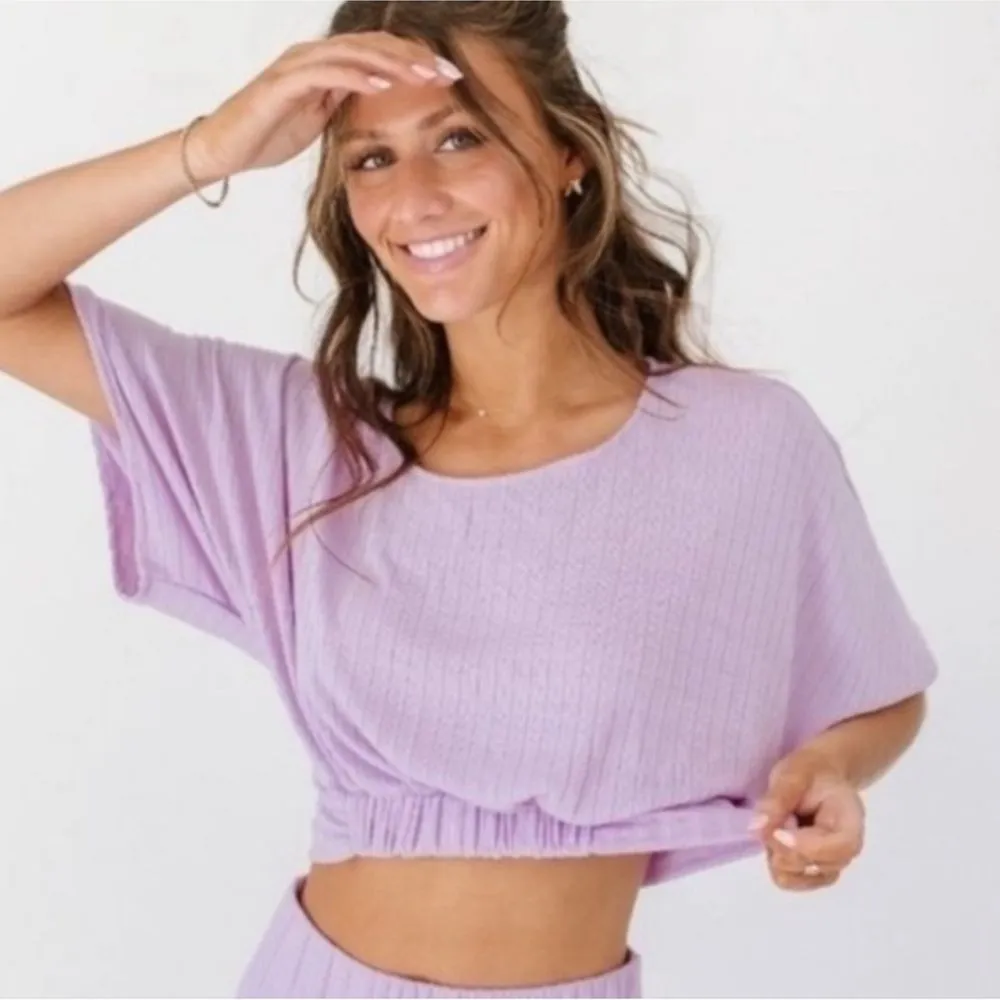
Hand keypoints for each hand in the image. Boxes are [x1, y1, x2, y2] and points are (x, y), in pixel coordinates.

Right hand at [184, 31, 462, 181]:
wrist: (224, 149)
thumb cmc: (267, 135)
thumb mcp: (319, 121)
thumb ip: (345, 105)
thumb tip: (376, 103)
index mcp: (326, 65)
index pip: (378, 54)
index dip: (414, 61)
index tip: (449, 77)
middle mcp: (313, 57)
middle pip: (372, 46)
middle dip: (413, 57)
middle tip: (448, 71)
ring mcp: (297, 66)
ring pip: (353, 53)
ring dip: (392, 63)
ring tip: (424, 74)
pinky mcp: (282, 84)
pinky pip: (326, 74)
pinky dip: (356, 77)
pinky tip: (382, 85)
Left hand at [749, 748, 865, 891]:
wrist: (820, 776)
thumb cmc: (810, 772)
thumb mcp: (792, 775)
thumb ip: (777, 800)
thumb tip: (756, 829)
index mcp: (851, 823)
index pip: (837, 848)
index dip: (803, 845)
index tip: (776, 831)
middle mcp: (847, 852)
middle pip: (813, 867)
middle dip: (783, 846)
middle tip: (775, 817)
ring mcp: (831, 866)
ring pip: (797, 878)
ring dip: (777, 854)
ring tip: (779, 827)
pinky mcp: (813, 873)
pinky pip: (789, 881)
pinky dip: (775, 862)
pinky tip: (777, 840)